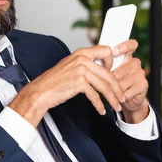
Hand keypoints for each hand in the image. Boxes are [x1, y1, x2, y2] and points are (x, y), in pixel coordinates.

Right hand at [8, 45, 124, 126]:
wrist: (40, 91)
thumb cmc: (54, 81)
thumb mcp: (70, 65)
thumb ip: (86, 64)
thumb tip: (101, 70)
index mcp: (81, 52)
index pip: (106, 51)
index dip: (112, 63)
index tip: (113, 74)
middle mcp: (82, 58)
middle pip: (108, 73)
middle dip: (118, 88)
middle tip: (121, 97)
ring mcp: (81, 69)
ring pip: (105, 85)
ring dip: (112, 98)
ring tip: (116, 107)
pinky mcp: (79, 82)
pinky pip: (95, 95)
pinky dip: (100, 105)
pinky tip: (101, 110)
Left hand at [111, 39, 149, 123]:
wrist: (126, 99)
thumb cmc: (115, 83)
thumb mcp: (109, 72)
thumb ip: (105, 64)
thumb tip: (95, 62)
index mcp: (127, 56)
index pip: (131, 45)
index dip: (124, 46)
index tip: (114, 52)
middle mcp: (135, 62)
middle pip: (121, 69)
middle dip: (111, 79)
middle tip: (105, 84)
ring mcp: (140, 73)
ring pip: (123, 82)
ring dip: (115, 90)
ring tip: (113, 93)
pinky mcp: (143, 84)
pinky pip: (128, 91)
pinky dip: (121, 97)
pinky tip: (121, 97)